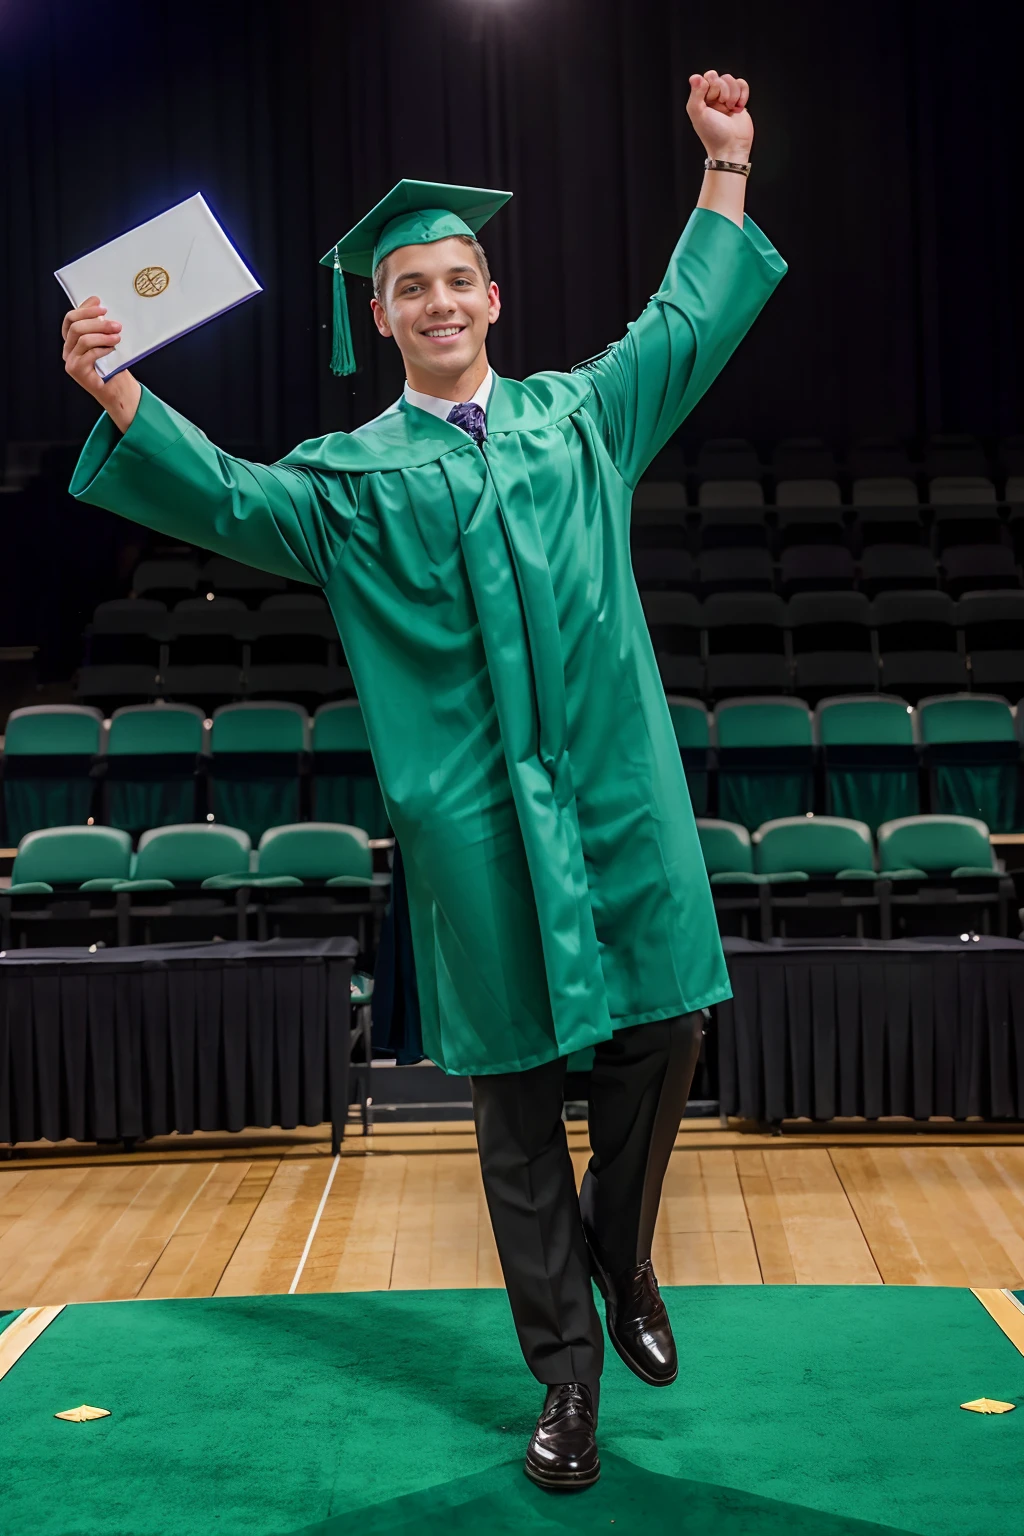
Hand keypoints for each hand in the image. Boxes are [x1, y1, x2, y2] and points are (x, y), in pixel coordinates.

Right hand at [62, 296, 140, 430]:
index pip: (71, 318)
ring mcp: (70, 360)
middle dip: (98, 322)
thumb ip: (99, 322)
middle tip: (116, 324)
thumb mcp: (105, 339)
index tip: (102, 307)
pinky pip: (89, 354)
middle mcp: (68, 349)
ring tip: (117, 336)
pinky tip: (112, 350)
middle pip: (76, 327)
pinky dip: (102, 349)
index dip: (85, 310)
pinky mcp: (76, 370)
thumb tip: (96, 300)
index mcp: (72, 339)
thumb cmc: (112, 366)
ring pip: (83, 339)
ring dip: (102, 335)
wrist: (117, 390)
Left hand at [686, 71, 752, 161]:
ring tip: (730, 109)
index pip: (706, 78)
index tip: (710, 99)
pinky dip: (743, 94)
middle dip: (723, 90)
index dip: (710, 85)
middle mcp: (713, 97)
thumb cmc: (713, 134)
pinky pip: (742, 84)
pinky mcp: (739, 100)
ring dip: (733, 94)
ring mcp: (726, 98)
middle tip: (722, 107)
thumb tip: (696, 77)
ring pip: (731, 80)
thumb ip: (695, 94)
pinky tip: (739, 107)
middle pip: (719, 77)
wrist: (732, 147)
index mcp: (700, 99)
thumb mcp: (698, 114)